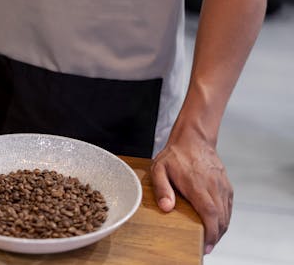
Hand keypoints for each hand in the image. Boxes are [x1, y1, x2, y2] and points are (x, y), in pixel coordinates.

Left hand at [150, 124, 232, 254]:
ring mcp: (221, 185)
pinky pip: (229, 206)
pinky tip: (216, 225)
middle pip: (221, 217)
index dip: (210, 232)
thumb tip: (166, 207)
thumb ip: (161, 188)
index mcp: (197, 184)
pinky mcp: (226, 184)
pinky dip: (225, 218)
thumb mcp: (159, 168)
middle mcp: (213, 186)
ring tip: (210, 239)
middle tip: (206, 247)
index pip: (209, 212)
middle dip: (215, 236)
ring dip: (220, 229)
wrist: (193, 139)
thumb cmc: (174, 155)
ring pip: (226, 213)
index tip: (206, 245)